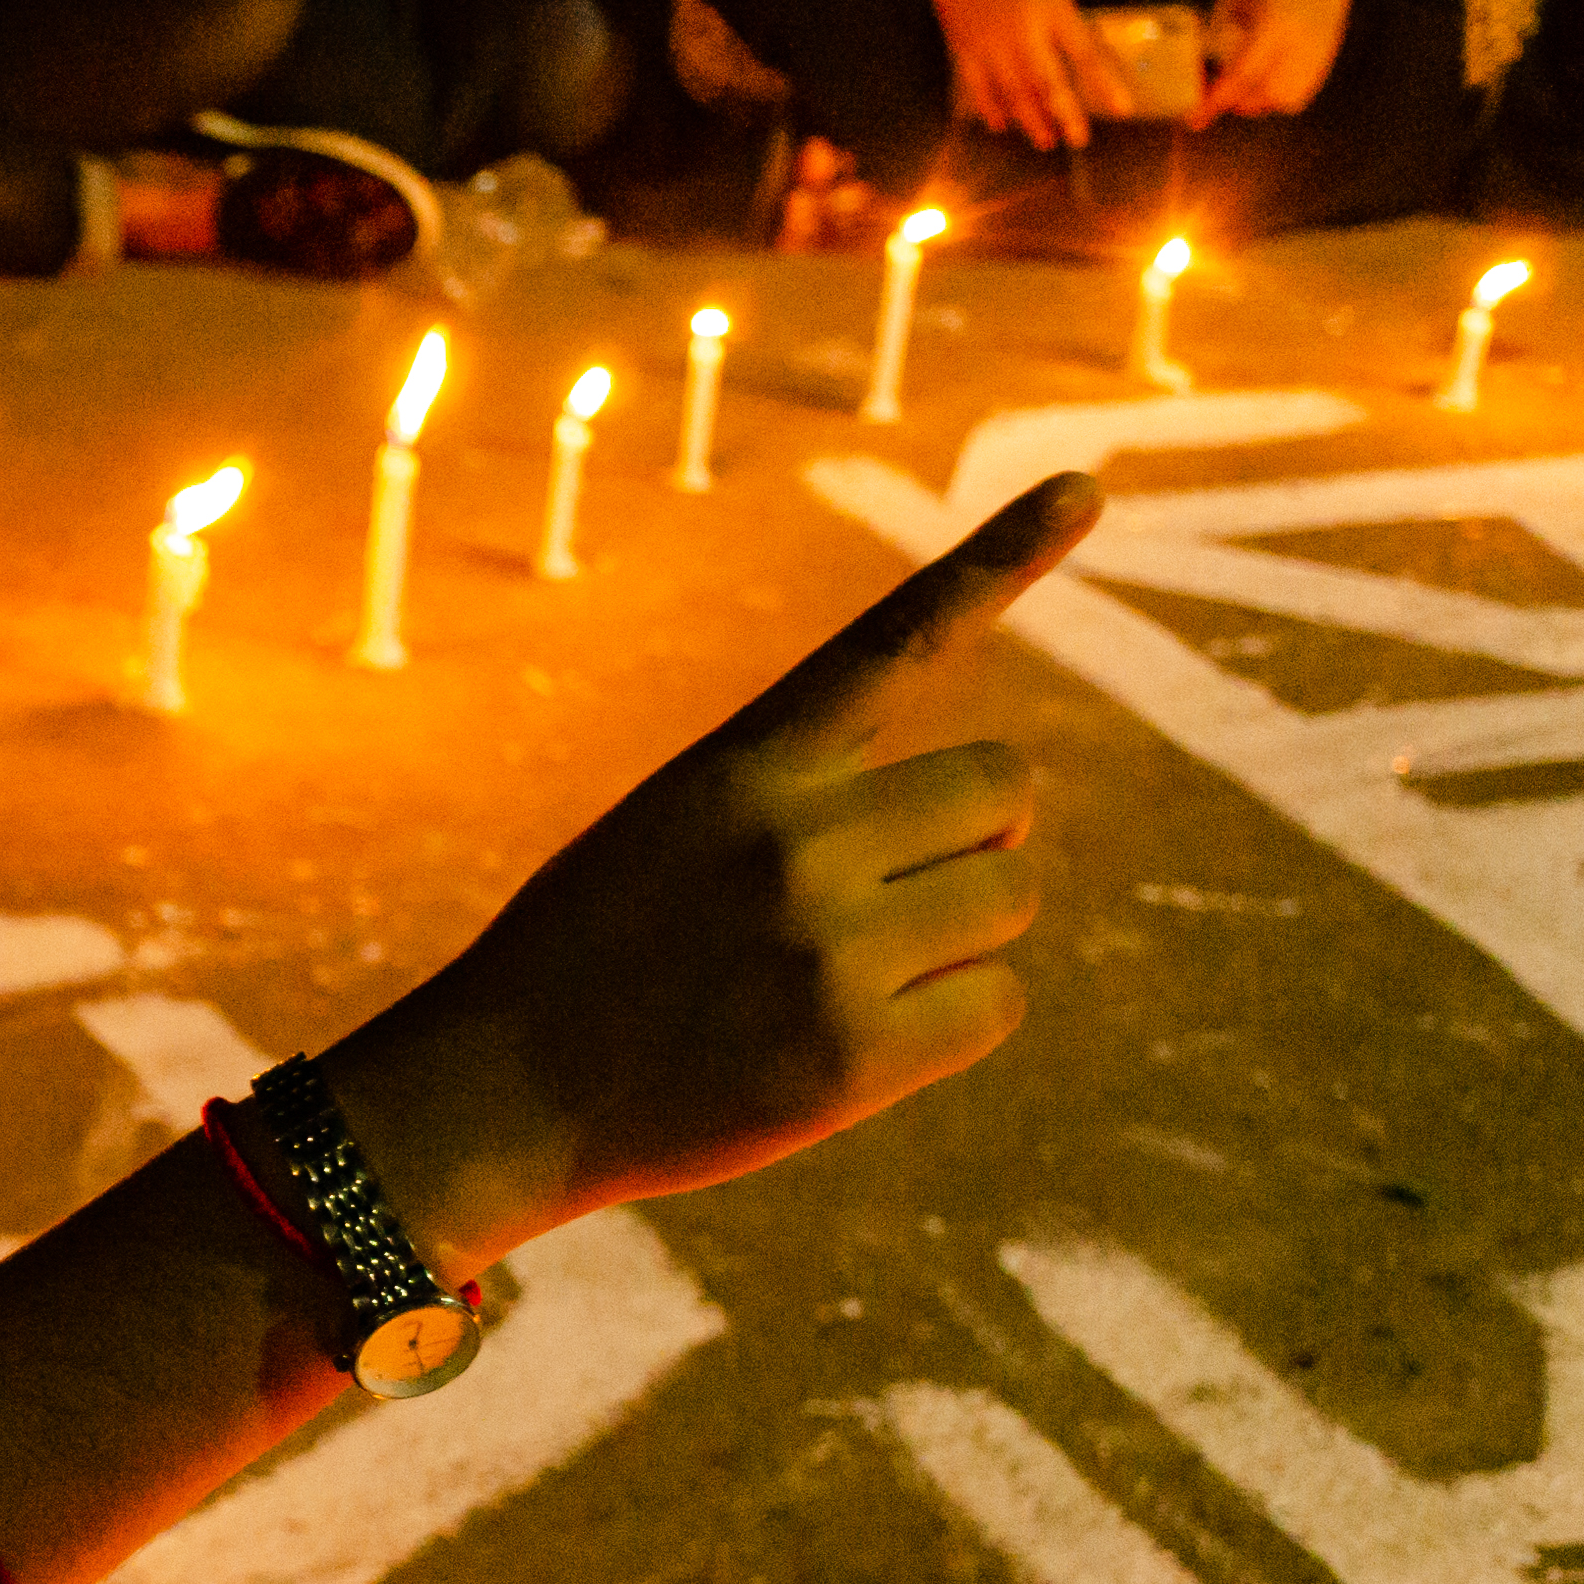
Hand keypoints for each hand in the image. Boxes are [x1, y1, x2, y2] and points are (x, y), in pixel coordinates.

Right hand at [331, 475, 1102, 1276]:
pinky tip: (857, 1046)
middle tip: (891, 897)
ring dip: (960, 936)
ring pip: (1010, 899)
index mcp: (746, 765)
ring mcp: (832, 947)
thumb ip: (805, 800)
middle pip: (1003, 792)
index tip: (1083, 486)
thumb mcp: (670, 831)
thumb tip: (988, 823)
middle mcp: (800, 838)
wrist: (499, 1097)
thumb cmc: (588, 958)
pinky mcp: (859, 1054)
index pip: (895, 639)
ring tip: (848, 977)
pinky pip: (998, 1007)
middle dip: (972, 841)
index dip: (1001, 556)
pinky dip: (952, 1025)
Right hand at [911, 0, 1129, 147]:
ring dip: (1031, 120)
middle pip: (1049, 83)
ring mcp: (989, 42)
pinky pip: (977, 87)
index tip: (1124, 109)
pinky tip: (1000, 125)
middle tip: (1079, 141)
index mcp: (1051, 6)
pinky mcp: (961, 46)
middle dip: (1066, 115)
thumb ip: (1063, 18)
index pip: (1086, 53)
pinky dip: (990, 108)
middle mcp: (1022, 30)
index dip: (1106, 83)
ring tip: (1045, 141)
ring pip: (1014, 93)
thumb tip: (1079, 58)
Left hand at [1192, 0, 1356, 126]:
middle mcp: (1303, 40)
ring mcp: (1323, 46)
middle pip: (1268, 96)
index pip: (1241, 76)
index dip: (1215, 101)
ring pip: (1291, 98)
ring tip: (1246, 83)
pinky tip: (1269, 73)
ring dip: (1263, 99)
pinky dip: (1284, 90)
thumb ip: (1219, 31)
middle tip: (1221, 90)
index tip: (1195, 120)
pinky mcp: (1333, 46)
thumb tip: (1201, 69)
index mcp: (1275, 23)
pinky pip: (1308, 86)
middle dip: (1241, 101)